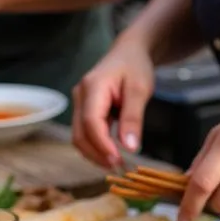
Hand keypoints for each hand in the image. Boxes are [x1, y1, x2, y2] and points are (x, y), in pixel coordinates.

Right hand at [72, 37, 154, 168]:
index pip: (91, 122)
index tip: (118, 160)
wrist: (128, 52)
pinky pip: (85, 134)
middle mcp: (80, 96)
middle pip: (80, 134)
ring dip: (95, 155)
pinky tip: (112, 155)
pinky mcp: (83, 111)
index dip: (102, 145)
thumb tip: (129, 148)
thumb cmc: (135, 67)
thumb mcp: (140, 90)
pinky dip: (96, 148)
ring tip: (117, 164)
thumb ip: (133, 118)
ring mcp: (79, 104)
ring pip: (79, 137)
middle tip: (119, 168)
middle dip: (97, 155)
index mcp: (93, 87)